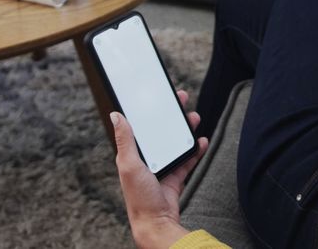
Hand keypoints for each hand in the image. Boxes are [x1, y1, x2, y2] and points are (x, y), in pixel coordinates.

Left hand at [112, 89, 209, 248]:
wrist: (156, 222)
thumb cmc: (138, 197)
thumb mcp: (129, 164)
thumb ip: (125, 140)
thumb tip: (115, 115)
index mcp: (134, 154)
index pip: (143, 125)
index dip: (152, 109)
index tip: (160, 96)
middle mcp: (148, 159)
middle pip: (162, 130)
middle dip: (172, 115)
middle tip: (182, 100)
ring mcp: (163, 167)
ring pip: (176, 142)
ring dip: (186, 130)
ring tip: (194, 118)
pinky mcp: (176, 176)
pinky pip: (188, 159)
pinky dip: (196, 151)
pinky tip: (202, 142)